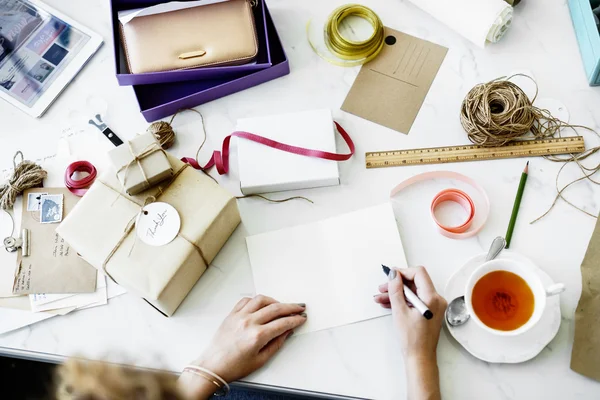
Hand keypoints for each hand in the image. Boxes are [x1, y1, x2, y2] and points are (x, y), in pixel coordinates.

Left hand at [190, 295, 306, 382]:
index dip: (295, 319)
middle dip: (290, 307)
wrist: (213, 366)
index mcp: (257, 336)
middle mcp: (248, 322)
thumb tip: (287, 332)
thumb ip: (276, 344)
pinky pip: (246, 300)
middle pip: (275, 308)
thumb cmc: (233, 367)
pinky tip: (262, 304)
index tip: (301, 318)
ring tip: (281, 305)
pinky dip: (256, 300)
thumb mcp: (261, 360)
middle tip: (299, 307)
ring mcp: (239, 316)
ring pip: (261, 299)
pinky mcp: (231, 314)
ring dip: (274, 301)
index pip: (283, 323)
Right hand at [373, 266, 446, 361]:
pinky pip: (415, 299)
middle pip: (415, 282)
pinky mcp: (429, 310)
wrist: (419, 356)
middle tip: (383, 287)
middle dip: (397, 284)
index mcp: (431, 298)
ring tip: (381, 298)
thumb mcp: (399, 311)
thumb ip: (396, 290)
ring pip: (413, 291)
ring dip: (397, 293)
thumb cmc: (413, 339)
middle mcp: (436, 299)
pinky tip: (389, 303)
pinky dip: (403, 300)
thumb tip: (394, 275)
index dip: (403, 272)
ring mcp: (434, 305)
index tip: (391, 276)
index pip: (418, 273)